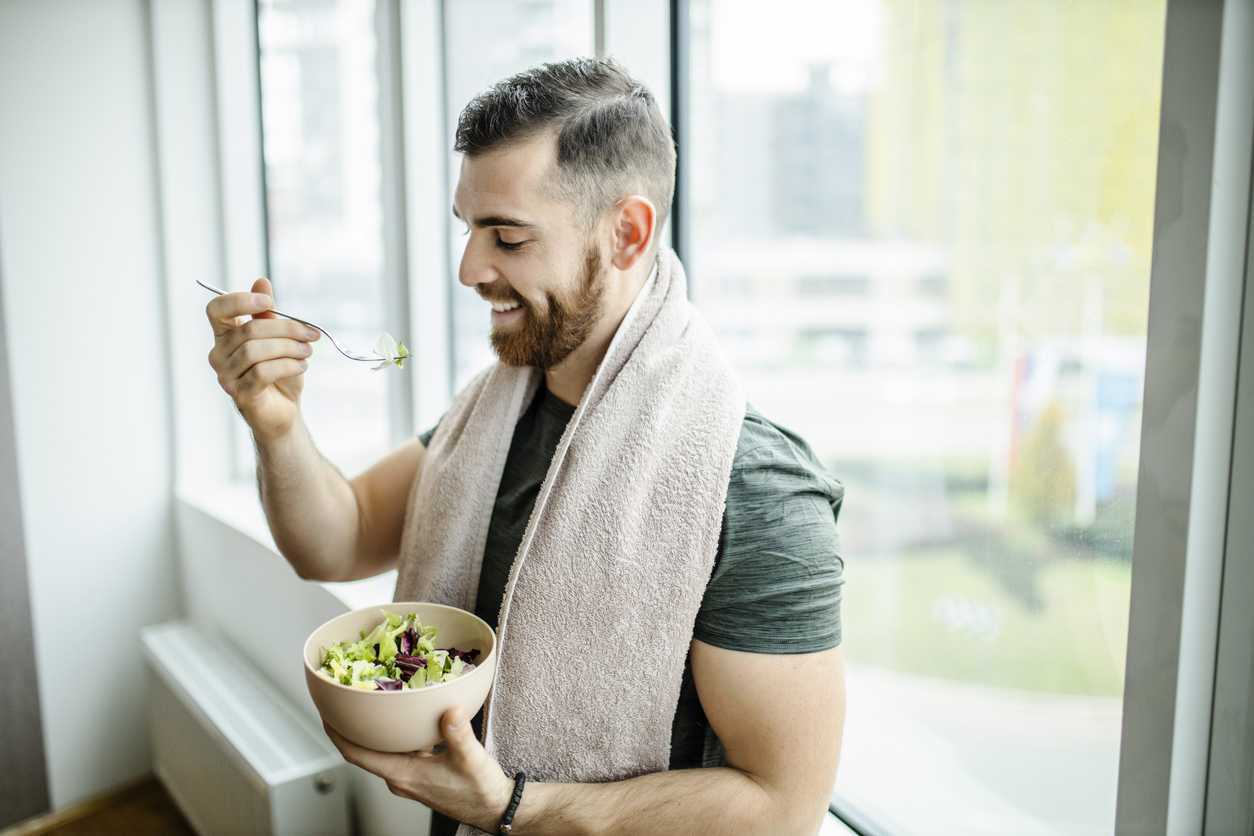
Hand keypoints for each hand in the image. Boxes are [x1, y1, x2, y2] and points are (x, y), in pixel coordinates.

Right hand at [205, 277, 319, 441]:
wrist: (284, 410)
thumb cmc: (278, 372)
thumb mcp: (276, 338)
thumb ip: (267, 313)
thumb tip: (262, 281)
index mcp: (224, 335)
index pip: (217, 309)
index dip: (241, 300)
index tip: (270, 304)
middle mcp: (218, 354)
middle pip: (249, 329)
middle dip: (286, 328)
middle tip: (310, 334)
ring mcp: (226, 376)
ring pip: (256, 351)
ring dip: (289, 348)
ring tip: (307, 352)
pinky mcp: (240, 394)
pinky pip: (263, 372)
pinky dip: (288, 365)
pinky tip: (301, 366)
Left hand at [322, 707, 513, 831]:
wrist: (494, 807)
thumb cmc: (480, 790)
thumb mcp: (470, 759)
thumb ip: (458, 734)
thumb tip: (449, 710)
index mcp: (403, 774)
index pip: (357, 754)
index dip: (337, 734)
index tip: (325, 712)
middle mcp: (400, 776)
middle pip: (363, 750)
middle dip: (351, 726)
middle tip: (346, 697)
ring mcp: (409, 775)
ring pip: (382, 749)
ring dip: (373, 729)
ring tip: (371, 701)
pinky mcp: (420, 772)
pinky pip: (399, 749)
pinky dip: (396, 732)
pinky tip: (406, 716)